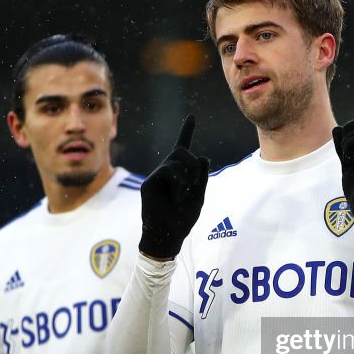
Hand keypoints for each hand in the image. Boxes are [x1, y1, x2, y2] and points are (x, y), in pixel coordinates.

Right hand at [139, 115, 209, 259]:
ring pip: (176, 160)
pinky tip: (176, 198)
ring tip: (184, 194)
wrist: (168, 236)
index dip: (186, 131)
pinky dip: (178, 184)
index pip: (182, 148)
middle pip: (182, 151)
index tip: (192, 116)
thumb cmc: (182, 219)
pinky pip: (168, 171)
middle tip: (195, 182)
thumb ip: (202, 177)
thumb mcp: (199, 196)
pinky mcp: (149, 183)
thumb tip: (204, 157)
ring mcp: (156, 177)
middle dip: (194, 164)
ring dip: (188, 175)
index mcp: (179, 174)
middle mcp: (166, 172)